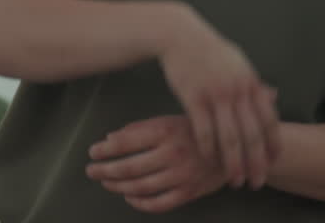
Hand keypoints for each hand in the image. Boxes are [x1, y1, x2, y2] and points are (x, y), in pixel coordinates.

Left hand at [86, 115, 226, 212]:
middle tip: (91, 171)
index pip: (125, 143)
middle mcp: (172, 154)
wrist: (233, 147)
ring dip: (118, 186)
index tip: (92, 152)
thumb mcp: (167, 120)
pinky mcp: (190, 192)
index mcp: (164, 131)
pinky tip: (129, 197)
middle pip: (129, 168)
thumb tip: (110, 139)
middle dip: (105, 170)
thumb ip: (139, 129)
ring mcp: (181, 175)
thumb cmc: (194, 130)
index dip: (104, 150)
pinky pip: (160, 204)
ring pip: (141, 187)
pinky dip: (141, 203)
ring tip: (106, 182)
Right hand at [158, 13, 281, 188]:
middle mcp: (237, 91)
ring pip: (230, 137)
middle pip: (252, 135)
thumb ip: (254, 83)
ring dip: (233, 162)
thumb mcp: (238, 62)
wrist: (179, 35)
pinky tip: (208, 160)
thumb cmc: (209, 50)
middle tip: (257, 182)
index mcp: (251, 83)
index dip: (273, 144)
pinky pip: (204, 130)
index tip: (274, 162)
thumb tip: (273, 96)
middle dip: (256, 162)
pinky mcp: (193, 97)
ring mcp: (216, 95)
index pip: (269, 120)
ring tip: (235, 180)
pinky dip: (208, 148)